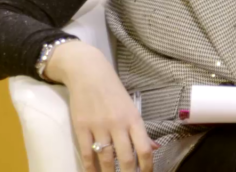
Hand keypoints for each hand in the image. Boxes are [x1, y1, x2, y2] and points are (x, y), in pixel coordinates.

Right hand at [45, 41, 159, 171]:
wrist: (88, 73)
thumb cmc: (112, 90)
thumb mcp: (131, 107)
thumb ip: (141, 131)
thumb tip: (154, 148)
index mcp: (133, 119)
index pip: (144, 149)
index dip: (146, 167)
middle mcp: (118, 124)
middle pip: (125, 158)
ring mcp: (99, 126)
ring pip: (105, 159)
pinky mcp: (81, 127)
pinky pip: (87, 154)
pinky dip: (90, 168)